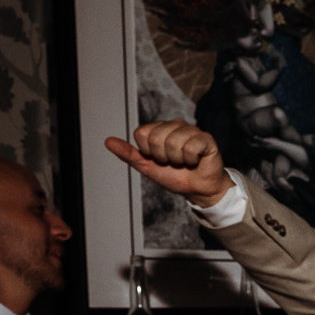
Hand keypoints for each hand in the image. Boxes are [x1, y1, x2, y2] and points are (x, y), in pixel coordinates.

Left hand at [104, 120, 233, 204]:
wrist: (197, 190)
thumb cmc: (174, 176)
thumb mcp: (146, 166)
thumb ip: (128, 154)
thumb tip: (108, 141)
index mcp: (159, 129)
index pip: (141, 133)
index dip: (148, 152)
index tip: (159, 159)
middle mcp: (175, 125)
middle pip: (155, 138)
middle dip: (162, 157)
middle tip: (172, 162)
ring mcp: (191, 130)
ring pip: (173, 142)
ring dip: (177, 160)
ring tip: (184, 162)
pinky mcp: (206, 139)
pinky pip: (191, 147)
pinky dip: (191, 160)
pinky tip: (195, 161)